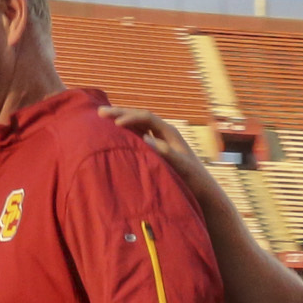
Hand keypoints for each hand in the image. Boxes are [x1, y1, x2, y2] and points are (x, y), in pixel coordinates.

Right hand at [101, 105, 227, 213]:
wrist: (201, 190)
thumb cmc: (192, 179)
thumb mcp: (181, 166)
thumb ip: (165, 151)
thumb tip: (145, 137)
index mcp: (169, 132)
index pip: (146, 118)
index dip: (130, 118)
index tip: (116, 123)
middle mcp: (163, 133)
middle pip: (139, 117)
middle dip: (120, 113)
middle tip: (100, 112)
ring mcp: (159, 140)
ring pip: (136, 125)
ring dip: (120, 120)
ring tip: (102, 117)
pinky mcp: (155, 149)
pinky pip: (137, 135)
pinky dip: (124, 132)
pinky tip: (113, 133)